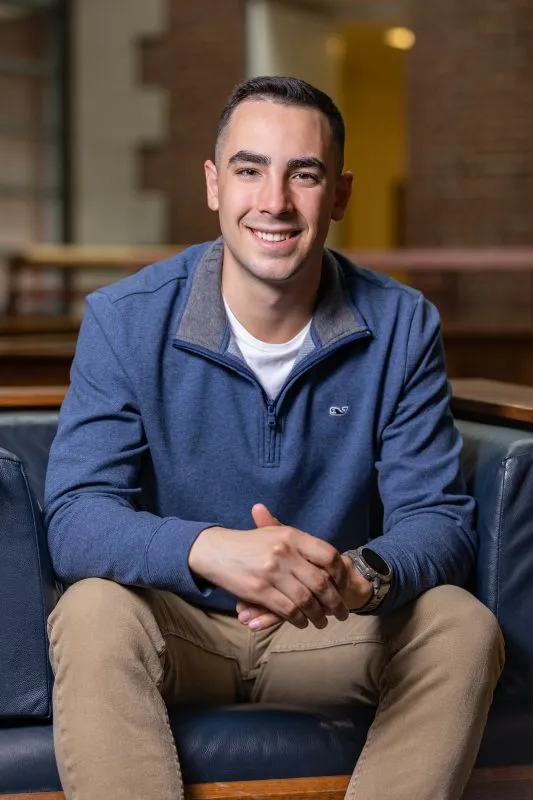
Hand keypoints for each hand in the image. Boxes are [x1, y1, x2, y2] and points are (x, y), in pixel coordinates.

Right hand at [188, 504, 349, 629]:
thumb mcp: (273, 533)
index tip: (344, 585)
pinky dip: (299, 620)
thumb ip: (300, 543)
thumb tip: (331, 558)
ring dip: (318, 615)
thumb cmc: (248, 542)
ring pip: (306, 600)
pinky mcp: (259, 591)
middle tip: (342, 612)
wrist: (215, 549)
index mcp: (291, 536)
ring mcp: (272, 572)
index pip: (328, 555)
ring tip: (323, 621)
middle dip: (335, 602)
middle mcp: (284, 553)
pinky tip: (302, 622)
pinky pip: (287, 610)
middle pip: (320, 583)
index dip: (340, 573)